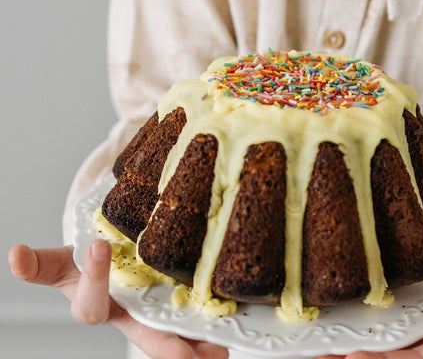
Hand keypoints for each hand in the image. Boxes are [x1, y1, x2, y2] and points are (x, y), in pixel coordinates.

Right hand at [8, 241, 227, 358]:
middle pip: (145, 337)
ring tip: (220, 351)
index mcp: (97, 304)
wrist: (104, 264)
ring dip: (197, 347)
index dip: (92, 278)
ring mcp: (153, 316)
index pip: (91, 302)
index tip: (95, 247)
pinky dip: (209, 339)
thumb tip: (13, 255)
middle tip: (184, 356)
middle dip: (164, 346)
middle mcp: (127, 316)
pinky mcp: (175, 309)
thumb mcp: (61, 263)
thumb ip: (40, 264)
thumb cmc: (83, 267)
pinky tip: (227, 342)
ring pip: (174, 338)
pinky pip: (192, 330)